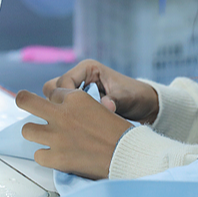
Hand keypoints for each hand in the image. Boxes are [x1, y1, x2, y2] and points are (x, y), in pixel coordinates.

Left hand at [16, 88, 132, 179]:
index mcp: (75, 97)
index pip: (52, 92)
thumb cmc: (119, 131)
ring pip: (27, 130)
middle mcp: (62, 114)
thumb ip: (77, 105)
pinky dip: (46, 157)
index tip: (60, 109)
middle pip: (25, 100)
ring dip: (35, 133)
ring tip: (44, 137)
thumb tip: (61, 107)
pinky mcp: (57, 158)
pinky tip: (56, 157)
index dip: (56, 101)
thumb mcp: (99, 106)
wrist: (128, 154)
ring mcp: (57, 136)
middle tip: (23, 103)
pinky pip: (38, 155)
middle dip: (22, 100)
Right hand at [43, 59, 159, 124]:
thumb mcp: (127, 97)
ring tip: (73, 124)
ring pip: (53, 98)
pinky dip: (65, 115)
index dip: (65, 97)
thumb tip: (107, 106)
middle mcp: (79, 77)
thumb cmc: (136, 96)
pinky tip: (76, 127)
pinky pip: (62, 107)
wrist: (144, 105)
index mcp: (88, 69)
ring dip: (60, 110)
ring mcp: (77, 89)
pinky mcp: (77, 101)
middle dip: (57, 103)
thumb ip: (115, 100)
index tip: (74, 114)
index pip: (63, 81)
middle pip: (52, 88)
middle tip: (71, 119)